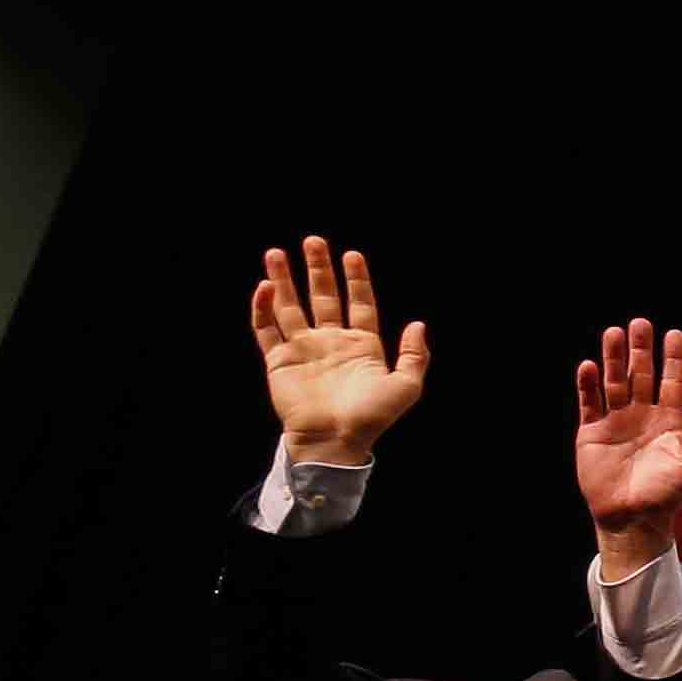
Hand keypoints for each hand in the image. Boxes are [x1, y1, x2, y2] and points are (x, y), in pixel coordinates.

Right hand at [252, 238, 429, 464]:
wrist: (335, 440)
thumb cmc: (371, 417)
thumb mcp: (406, 386)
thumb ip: (415, 355)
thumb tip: (418, 324)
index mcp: (362, 346)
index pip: (359, 303)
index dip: (357, 280)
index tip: (352, 254)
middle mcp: (331, 343)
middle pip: (323, 297)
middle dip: (318, 269)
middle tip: (313, 240)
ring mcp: (304, 350)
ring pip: (290, 307)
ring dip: (283, 280)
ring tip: (276, 252)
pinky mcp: (279, 361)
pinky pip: (266, 329)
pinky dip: (262, 308)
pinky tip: (265, 286)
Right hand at [571, 317, 681, 560]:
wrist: (634, 519)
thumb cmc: (668, 494)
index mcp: (670, 420)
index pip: (672, 381)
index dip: (673, 359)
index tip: (674, 335)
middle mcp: (643, 414)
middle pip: (641, 374)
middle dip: (641, 350)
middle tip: (641, 323)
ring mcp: (617, 421)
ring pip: (615, 382)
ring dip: (614, 359)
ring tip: (614, 333)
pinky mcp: (592, 432)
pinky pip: (589, 403)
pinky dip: (588, 385)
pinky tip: (589, 366)